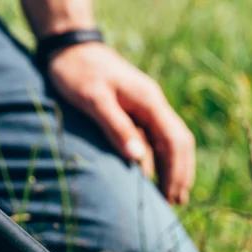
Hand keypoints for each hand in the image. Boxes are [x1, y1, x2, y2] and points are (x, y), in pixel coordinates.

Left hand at [48, 42, 194, 204]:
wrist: (70, 48)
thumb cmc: (77, 72)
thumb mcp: (93, 99)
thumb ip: (116, 127)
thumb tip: (138, 160)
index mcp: (149, 101)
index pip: (175, 141)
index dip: (176, 171)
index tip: (171, 197)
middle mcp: (154, 105)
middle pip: (180, 143)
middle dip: (180, 174)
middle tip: (176, 204)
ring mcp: (147, 108)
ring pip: (171, 142)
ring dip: (174, 169)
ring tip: (171, 198)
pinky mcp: (137, 112)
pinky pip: (156, 139)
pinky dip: (160, 161)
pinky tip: (155, 177)